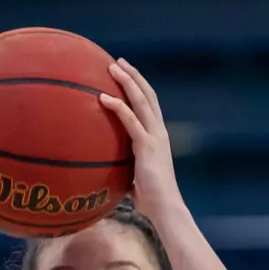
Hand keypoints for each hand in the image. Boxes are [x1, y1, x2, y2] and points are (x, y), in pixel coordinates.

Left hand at [99, 60, 184, 221]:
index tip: (125, 75)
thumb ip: (125, 169)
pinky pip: (131, 120)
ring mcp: (155, 137)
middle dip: (133, 76)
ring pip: (141, 101)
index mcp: (158, 137)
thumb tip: (105, 174)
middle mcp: (159, 132)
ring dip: (126, 81)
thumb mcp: (135, 178)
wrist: (165, 208)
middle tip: (117, 61)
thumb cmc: (150, 200)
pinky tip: (103, 98)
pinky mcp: (147, 146)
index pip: (150, 105)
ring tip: (111, 67)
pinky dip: (117, 106)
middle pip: (148, 95)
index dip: (139, 88)